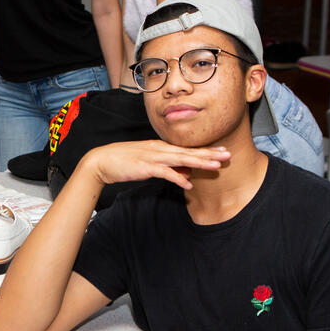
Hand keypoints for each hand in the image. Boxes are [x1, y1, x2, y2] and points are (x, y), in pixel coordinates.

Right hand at [78, 140, 230, 190]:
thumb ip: (168, 167)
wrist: (102, 161)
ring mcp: (153, 157)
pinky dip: (178, 177)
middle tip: (227, 155)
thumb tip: (186, 173)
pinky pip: (165, 173)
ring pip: (181, 159)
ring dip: (199, 162)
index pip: (187, 149)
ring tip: (215, 166)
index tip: (221, 151)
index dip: (205, 150)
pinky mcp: (145, 167)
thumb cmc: (124, 161)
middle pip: (189, 152)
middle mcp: (159, 149)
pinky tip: (189, 183)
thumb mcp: (149, 163)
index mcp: (161, 147)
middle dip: (209, 153)